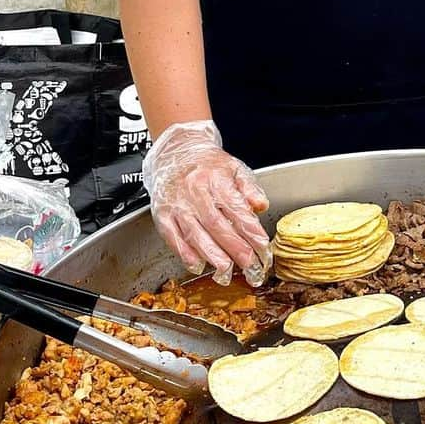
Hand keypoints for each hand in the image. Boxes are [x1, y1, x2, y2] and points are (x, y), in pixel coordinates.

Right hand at [141, 121, 271, 286]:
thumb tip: (261, 206)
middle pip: (216, 225)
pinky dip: (185, 254)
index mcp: (216, 179)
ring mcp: (177, 204)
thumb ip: (249, 187)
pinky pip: (172, 237)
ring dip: (211, 255)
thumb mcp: (234, 167)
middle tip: (250, 266)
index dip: (250, 229)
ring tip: (226, 271)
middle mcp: (194, 192)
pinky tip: (197, 265)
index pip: (236, 208)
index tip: (262, 246)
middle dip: (235, 248)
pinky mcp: (162, 214)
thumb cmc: (208, 164)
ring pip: (195, 233)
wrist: (176, 152)